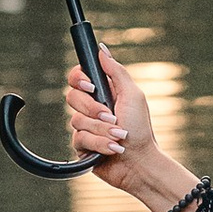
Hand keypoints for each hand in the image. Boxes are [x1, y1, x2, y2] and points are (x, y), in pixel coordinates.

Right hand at [64, 48, 155, 184]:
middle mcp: (92, 108)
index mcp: (103, 93)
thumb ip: (116, 72)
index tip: (91, 86)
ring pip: (76, 120)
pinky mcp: (82, 146)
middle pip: (72, 97)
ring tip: (119, 137)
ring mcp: (86, 127)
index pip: (77, 77)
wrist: (140, 162)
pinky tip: (113, 149)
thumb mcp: (132, 95)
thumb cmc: (141, 129)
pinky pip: (79, 139)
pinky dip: (99, 144)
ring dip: (101, 130)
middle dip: (93, 109)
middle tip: (111, 117)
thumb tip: (102, 49)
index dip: (79, 79)